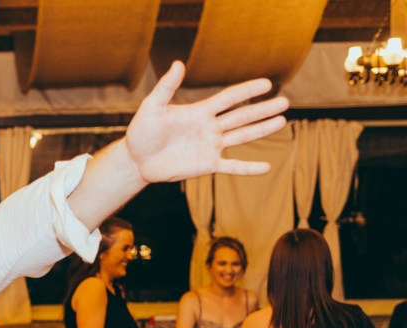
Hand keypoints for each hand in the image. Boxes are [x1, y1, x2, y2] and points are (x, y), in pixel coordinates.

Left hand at [124, 61, 288, 182]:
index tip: (266, 83)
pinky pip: (231, 167)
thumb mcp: (152, 107)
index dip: (246, 91)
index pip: (228, 99)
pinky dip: (248, 168)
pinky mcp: (206, 166)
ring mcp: (210, 147)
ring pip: (241, 138)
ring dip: (261, 130)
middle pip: (241, 117)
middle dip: (262, 110)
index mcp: (200, 112)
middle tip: (285, 102)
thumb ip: (166, 87)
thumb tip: (178, 64)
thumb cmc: (142, 131)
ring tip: (282, 121)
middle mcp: (209, 128)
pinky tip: (266, 167)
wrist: (137, 159)